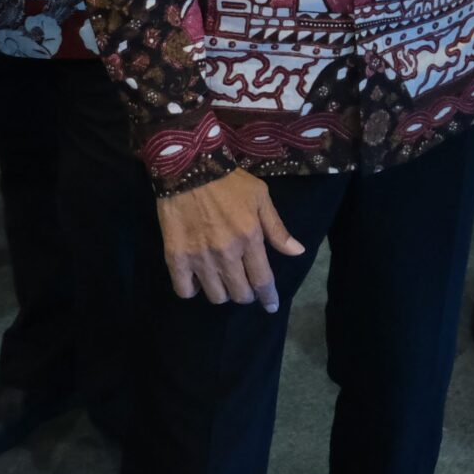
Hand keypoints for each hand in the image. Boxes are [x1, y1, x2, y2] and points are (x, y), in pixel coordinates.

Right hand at [156, 170, 306, 308]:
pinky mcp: (176, 257)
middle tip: (243, 284)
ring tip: (221, 279)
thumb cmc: (229, 181)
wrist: (189, 167)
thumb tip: (297, 252)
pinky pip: (185, 290)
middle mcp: (226, 253)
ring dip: (222, 292)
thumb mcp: (261, 198)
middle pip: (240, 294)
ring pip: (215, 296)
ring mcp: (199, 258)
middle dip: (246, 294)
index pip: (262, 280)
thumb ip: (277, 228)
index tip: (271, 306)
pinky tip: (197, 279)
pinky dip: (192, 290)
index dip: (268, 297)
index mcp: (249, 238)